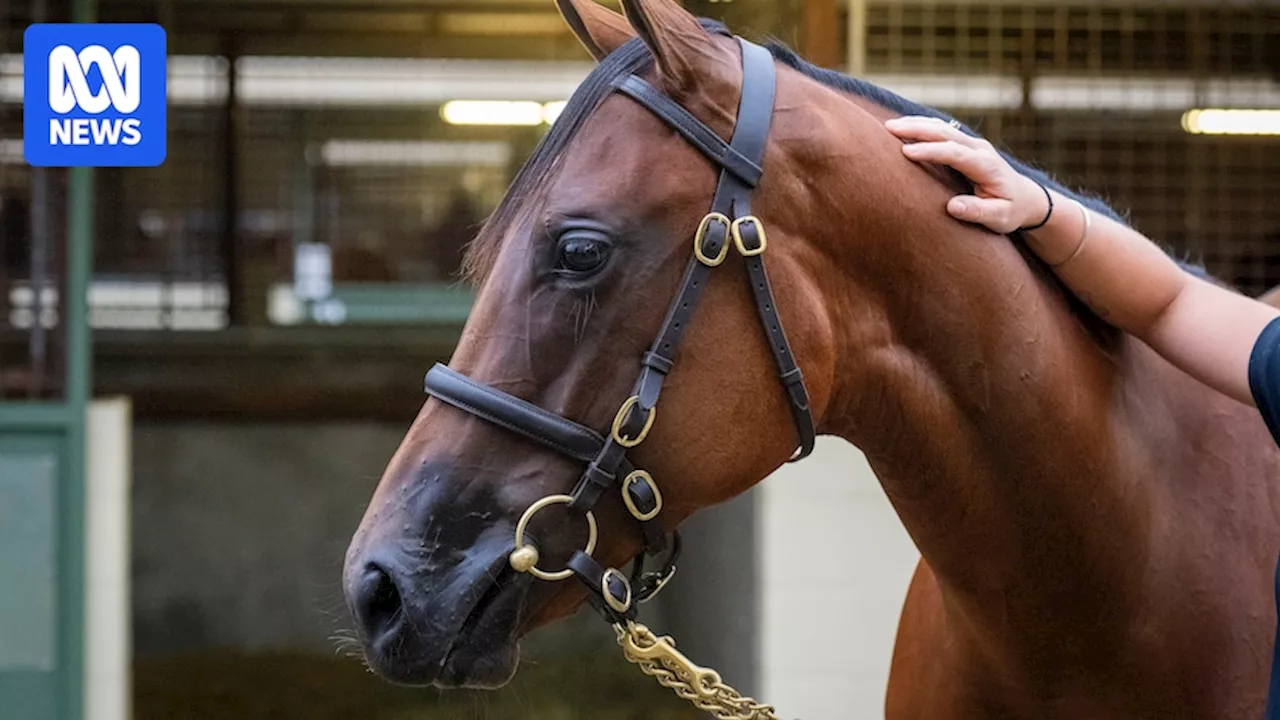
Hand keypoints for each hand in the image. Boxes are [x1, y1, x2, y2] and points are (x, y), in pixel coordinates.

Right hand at [884, 116, 1049, 234]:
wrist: (1024, 198)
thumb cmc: (1010, 211)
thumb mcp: (999, 218)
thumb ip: (978, 212)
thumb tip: (952, 207)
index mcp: (986, 165)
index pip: (955, 153)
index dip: (930, 151)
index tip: (905, 152)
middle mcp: (979, 149)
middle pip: (945, 133)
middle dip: (917, 129)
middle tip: (888, 128)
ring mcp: (972, 144)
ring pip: (942, 128)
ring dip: (916, 124)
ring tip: (889, 125)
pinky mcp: (965, 145)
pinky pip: (942, 131)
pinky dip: (922, 127)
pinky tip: (904, 126)